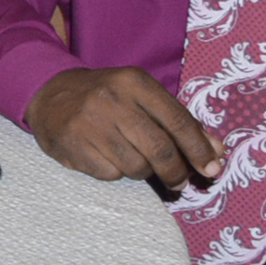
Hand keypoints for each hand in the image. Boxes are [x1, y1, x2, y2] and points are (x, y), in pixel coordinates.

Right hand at [24, 66, 225, 187]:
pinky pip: (110, 173)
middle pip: (160, 149)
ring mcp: (89, 123)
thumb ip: (179, 124)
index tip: (211, 169)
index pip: (178, 121)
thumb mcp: (142, 99)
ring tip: (136, 162)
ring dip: (143, 172)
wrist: (49, 95)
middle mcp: (111, 100)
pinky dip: (115, 172)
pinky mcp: (71, 144)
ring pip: (136, 167)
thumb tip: (216, 153)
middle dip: (176, 172)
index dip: (199, 150)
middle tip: (180, 182)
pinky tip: (107, 158)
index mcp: (134, 82)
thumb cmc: (107, 99)